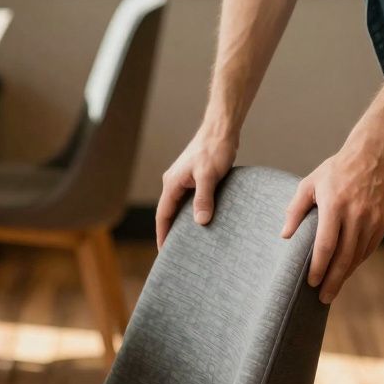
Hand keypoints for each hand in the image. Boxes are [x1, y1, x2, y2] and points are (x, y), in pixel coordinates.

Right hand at [156, 130, 237, 247]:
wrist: (221, 130)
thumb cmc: (214, 149)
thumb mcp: (209, 176)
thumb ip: (204, 199)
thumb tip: (200, 222)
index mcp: (172, 183)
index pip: (163, 215)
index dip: (163, 234)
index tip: (164, 253)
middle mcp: (174, 182)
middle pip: (168, 212)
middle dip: (171, 232)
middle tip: (176, 253)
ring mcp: (184, 179)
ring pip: (179, 206)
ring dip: (182, 222)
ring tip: (190, 241)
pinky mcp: (194, 177)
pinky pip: (189, 200)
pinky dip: (192, 212)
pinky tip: (202, 220)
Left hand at [282, 142, 383, 303]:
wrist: (373, 156)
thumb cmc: (336, 170)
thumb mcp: (309, 183)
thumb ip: (295, 209)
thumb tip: (284, 236)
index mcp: (334, 205)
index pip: (326, 245)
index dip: (319, 267)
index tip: (311, 283)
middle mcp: (356, 215)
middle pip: (344, 257)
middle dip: (333, 281)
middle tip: (323, 299)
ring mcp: (373, 219)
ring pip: (358, 255)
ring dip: (345, 274)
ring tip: (333, 288)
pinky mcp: (383, 222)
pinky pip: (369, 248)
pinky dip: (357, 261)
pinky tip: (347, 269)